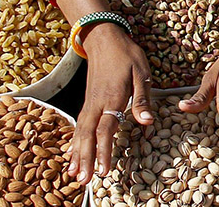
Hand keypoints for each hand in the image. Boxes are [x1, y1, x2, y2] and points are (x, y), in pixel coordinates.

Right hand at [68, 24, 154, 184]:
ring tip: (74, 174)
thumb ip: (142, 98)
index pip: (106, 128)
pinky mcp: (87, 101)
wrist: (104, 39)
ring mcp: (89, 102)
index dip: (104, 150)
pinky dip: (74, 141)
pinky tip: (71, 153)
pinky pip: (78, 125)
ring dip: (77, 153)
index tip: (103, 169)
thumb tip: (146, 121)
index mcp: (112, 97)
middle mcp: (97, 103)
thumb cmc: (126, 55)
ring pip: (80, 132)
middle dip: (85, 158)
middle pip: (88, 135)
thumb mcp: (141, 72)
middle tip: (83, 180)